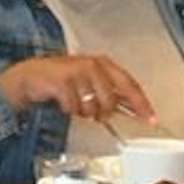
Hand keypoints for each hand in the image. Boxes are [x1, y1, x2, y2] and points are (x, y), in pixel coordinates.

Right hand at [0, 50, 159, 130]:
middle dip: (101, 112)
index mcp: (104, 64)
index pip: (130, 85)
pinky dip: (68, 110)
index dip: (141, 104)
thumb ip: (111, 93)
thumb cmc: (63, 79)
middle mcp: (93, 65)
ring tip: (74, 102)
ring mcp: (77, 72)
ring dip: (83, 111)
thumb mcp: (90, 82)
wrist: (31, 76)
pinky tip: (63, 102)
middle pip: (110, 102)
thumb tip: (132, 109)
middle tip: (91, 110)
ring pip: (91, 108)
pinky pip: (73, 108)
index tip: (151, 119)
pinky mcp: (62, 82)